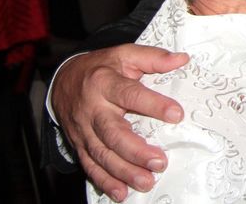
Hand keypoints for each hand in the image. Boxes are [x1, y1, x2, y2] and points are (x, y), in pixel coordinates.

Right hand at [50, 45, 188, 201]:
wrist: (63, 79)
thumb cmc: (101, 67)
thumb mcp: (125, 54)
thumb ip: (153, 57)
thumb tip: (182, 59)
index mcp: (105, 83)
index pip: (131, 95)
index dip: (154, 105)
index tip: (177, 115)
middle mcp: (93, 109)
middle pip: (113, 133)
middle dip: (136, 151)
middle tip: (160, 162)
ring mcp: (84, 130)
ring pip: (102, 154)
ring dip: (124, 172)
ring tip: (146, 181)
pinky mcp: (80, 144)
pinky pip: (90, 166)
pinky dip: (105, 181)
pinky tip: (121, 192)